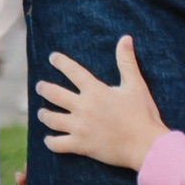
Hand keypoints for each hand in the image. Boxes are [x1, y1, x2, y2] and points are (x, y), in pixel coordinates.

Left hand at [37, 32, 170, 169]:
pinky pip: (58, 144)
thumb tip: (125, 38)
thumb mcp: (136, 85)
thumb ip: (126, 62)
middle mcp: (83, 107)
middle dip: (44, 88)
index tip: (52, 57)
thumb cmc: (142, 114)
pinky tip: (49, 139)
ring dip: (44, 114)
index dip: (61, 62)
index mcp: (95, 90)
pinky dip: (50, 142)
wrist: (145, 144)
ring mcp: (80, 127)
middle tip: (39, 86)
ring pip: (52, 119)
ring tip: (41, 113)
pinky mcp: (81, 145)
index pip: (73, 71)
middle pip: (54, 94)